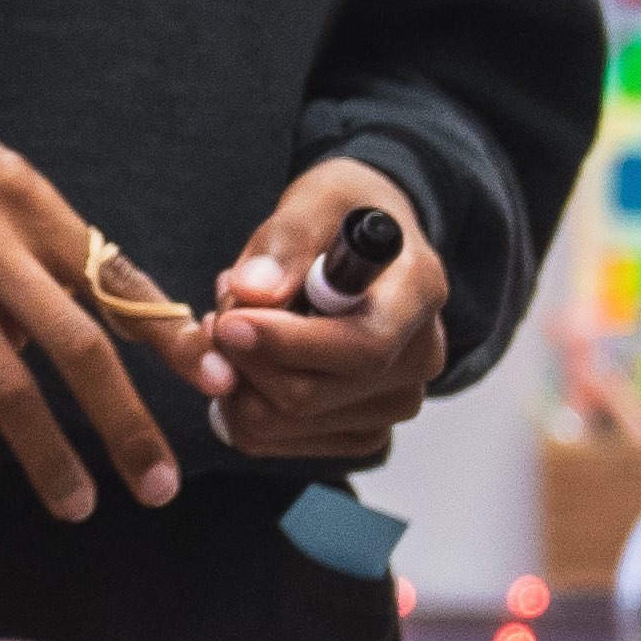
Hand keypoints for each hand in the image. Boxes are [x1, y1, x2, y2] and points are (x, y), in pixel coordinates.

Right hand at [0, 42, 176, 517]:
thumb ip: (27, 241)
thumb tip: (45, 341)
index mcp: (24, 196)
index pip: (117, 280)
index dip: (170, 340)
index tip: (215, 385)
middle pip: (76, 348)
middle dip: (126, 426)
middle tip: (159, 486)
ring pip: (4, 384)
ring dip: (47, 456)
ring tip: (77, 505)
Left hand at [189, 160, 442, 463]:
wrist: (363, 246)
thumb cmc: (340, 215)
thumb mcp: (314, 200)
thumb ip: (284, 242)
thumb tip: (252, 292)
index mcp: (421, 292)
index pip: (363, 347)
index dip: (287, 344)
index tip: (228, 322)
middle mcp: (421, 358)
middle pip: (311, 395)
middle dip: (243, 356)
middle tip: (219, 310)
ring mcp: (394, 403)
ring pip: (282, 423)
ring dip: (235, 376)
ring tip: (237, 320)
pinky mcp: (362, 431)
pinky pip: (274, 439)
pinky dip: (240, 400)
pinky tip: (249, 356)